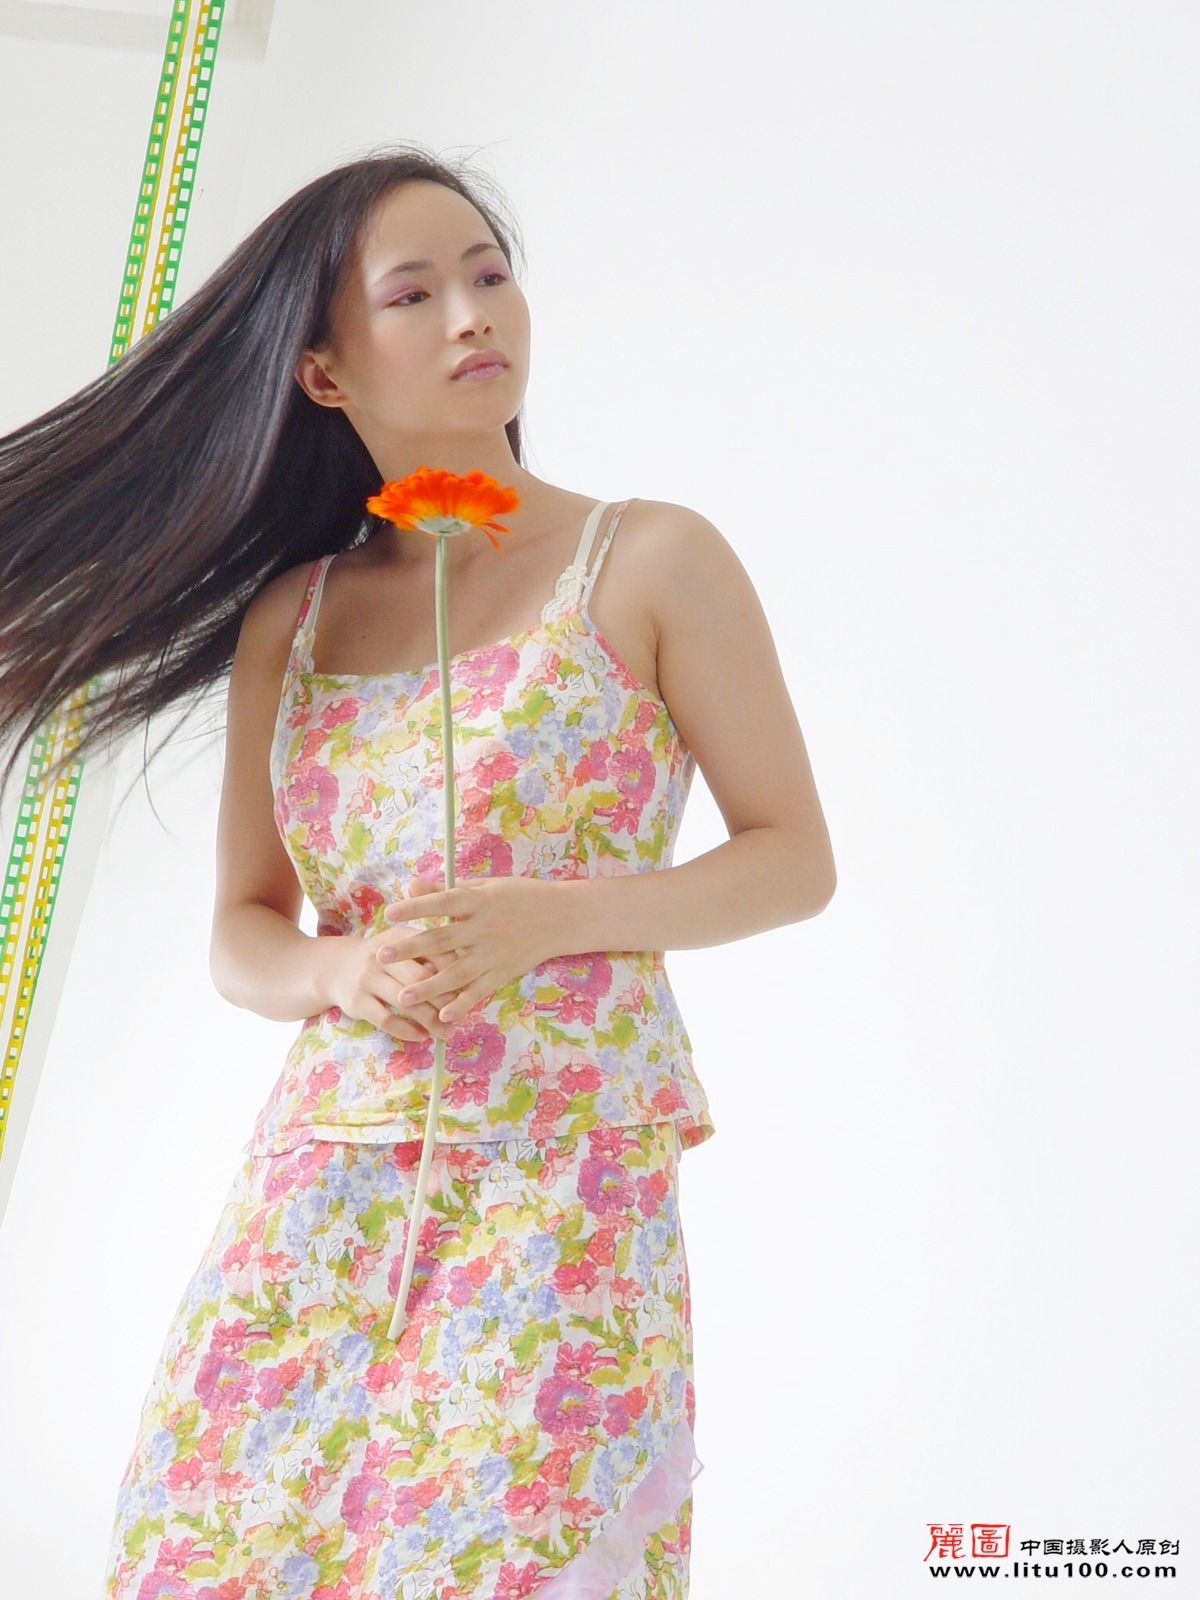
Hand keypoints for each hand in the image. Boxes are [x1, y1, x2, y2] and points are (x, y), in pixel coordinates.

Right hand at [324, 888, 458, 1041]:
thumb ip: (432, 953)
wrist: (334, 967)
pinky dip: (406, 1031)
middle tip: (464, 1016)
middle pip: (420, 978)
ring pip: (405, 1002)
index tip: (472, 987)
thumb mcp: (404, 944)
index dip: (454, 970)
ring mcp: (367, 978)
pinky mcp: (356, 1001)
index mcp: (400, 936)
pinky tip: (422, 1037)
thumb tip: (468, 973)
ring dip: (430, 1020)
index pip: (434, 951)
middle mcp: (382, 955)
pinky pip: (386, 1019)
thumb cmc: (384, 958)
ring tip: (448, 1033)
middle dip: (445, 1000)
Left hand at [378, 873, 565, 1024]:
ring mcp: (494, 953)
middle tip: (382, 956)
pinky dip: (462, 1004)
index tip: (390, 913)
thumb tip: (413, 886)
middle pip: (443, 940)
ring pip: (457, 973)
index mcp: (479, 901)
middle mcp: (484, 928)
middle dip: (411, 949)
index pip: (442, 903)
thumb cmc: (520, 896)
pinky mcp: (503, 972)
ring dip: (429, 987)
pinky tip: (442, 1016)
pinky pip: (479, 991)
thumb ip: (448, 891)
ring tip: (403, 997)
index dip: (417, 908)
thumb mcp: (486, 887)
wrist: (562, 918)